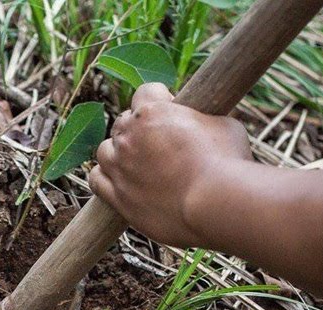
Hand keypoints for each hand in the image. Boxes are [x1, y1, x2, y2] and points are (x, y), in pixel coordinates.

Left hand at [89, 82, 252, 248]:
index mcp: (152, 110)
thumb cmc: (226, 162)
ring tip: (137, 162)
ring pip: (105, 150)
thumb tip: (207, 124)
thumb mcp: (225, 126)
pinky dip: (104, 177)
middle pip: (123, 122)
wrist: (214, 205)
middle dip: (139, 129)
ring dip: (118, 152)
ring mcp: (119, 167)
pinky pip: (96, 180)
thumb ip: (205, 120)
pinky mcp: (117, 197)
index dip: (160, 100)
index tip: (173, 111)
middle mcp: (129, 136)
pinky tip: (118, 179)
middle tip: (160, 143)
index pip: (146, 92)